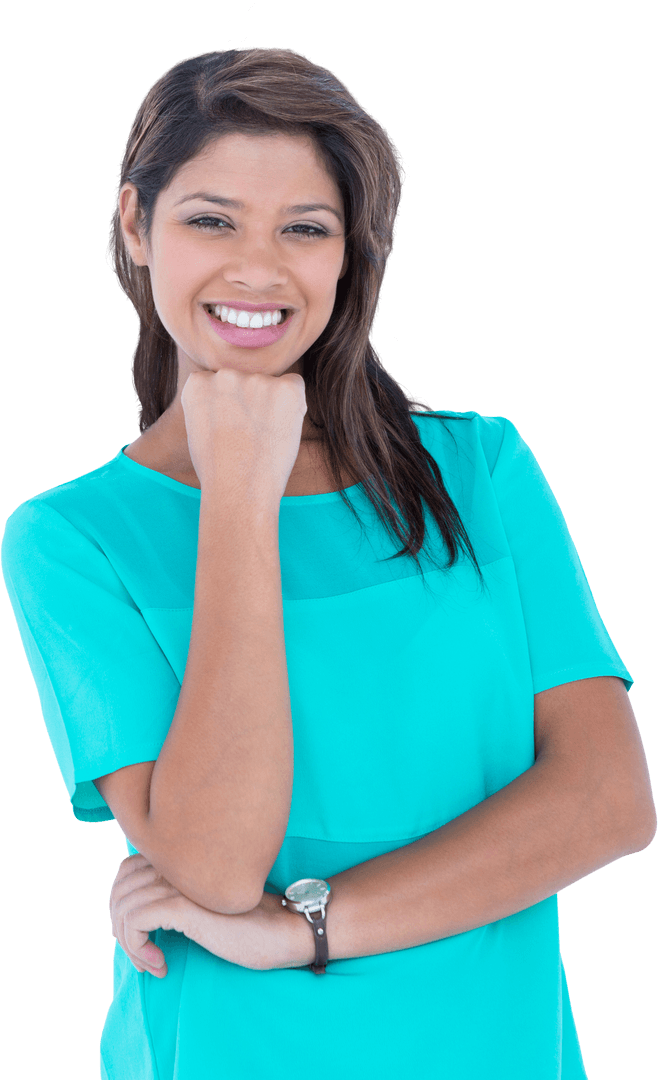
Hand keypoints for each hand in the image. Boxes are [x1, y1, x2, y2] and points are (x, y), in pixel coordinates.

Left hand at [109, 854, 310, 973]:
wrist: (283, 928)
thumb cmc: (247, 922)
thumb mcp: (203, 906)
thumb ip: (176, 896)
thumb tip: (136, 915)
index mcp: (181, 860)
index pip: (126, 871)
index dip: (124, 906)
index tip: (143, 938)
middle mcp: (176, 865)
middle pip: (119, 891)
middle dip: (121, 929)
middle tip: (145, 957)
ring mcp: (179, 884)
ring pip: (123, 908)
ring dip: (130, 946)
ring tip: (153, 963)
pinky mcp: (183, 906)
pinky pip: (135, 922)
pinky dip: (138, 948)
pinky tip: (161, 965)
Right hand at [180, 365, 307, 500]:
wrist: (239, 491)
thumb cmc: (218, 471)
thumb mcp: (199, 430)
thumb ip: (213, 403)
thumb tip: (235, 395)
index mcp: (198, 383)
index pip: (221, 384)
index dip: (230, 409)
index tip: (229, 430)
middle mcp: (225, 374)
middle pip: (247, 382)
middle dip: (251, 404)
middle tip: (248, 438)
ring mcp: (255, 380)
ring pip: (271, 386)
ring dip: (272, 407)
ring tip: (263, 440)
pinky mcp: (285, 389)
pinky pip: (295, 387)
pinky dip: (294, 407)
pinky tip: (280, 432)